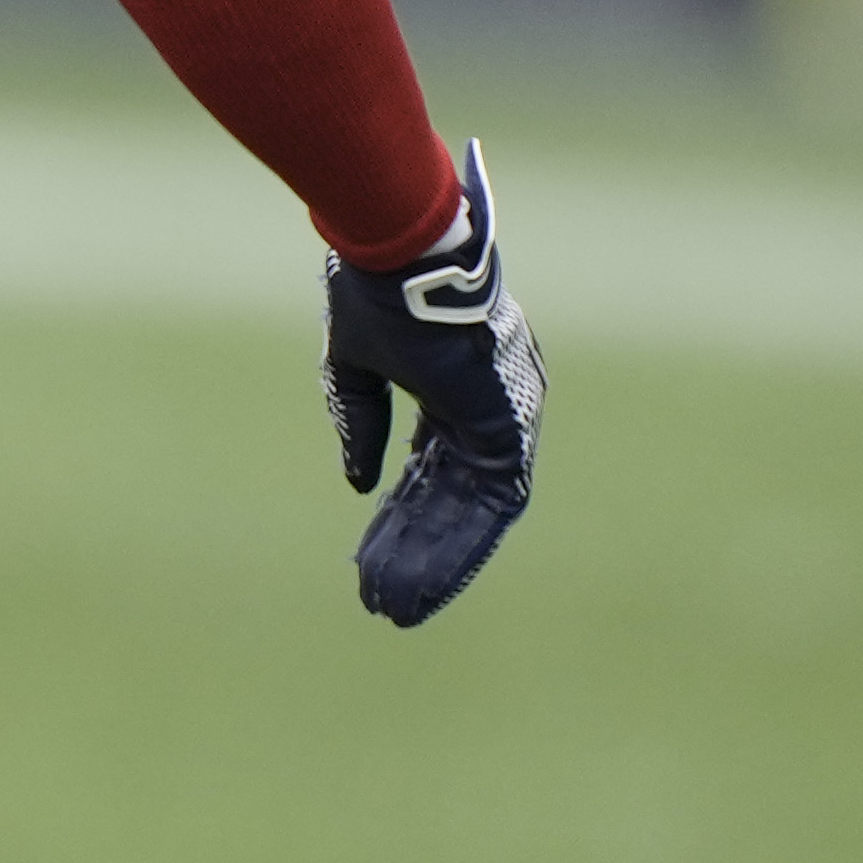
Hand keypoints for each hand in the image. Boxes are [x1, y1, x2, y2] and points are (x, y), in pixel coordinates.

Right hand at [323, 140, 538, 628]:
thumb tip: (358, 484)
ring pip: (470, 511)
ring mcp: (501, 418)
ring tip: (395, 608)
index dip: (397, 518)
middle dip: (412, 552)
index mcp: (451, 388)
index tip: (365, 560)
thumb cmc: (375, 292)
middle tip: (381, 601)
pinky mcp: (508, 425)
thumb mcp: (355, 369)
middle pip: (447, 499)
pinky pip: (494, 504)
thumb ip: (360, 425)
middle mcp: (483, 408)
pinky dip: (459, 544)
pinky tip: (422, 577)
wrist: (403, 254)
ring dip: (433, 561)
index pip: (428, 470)